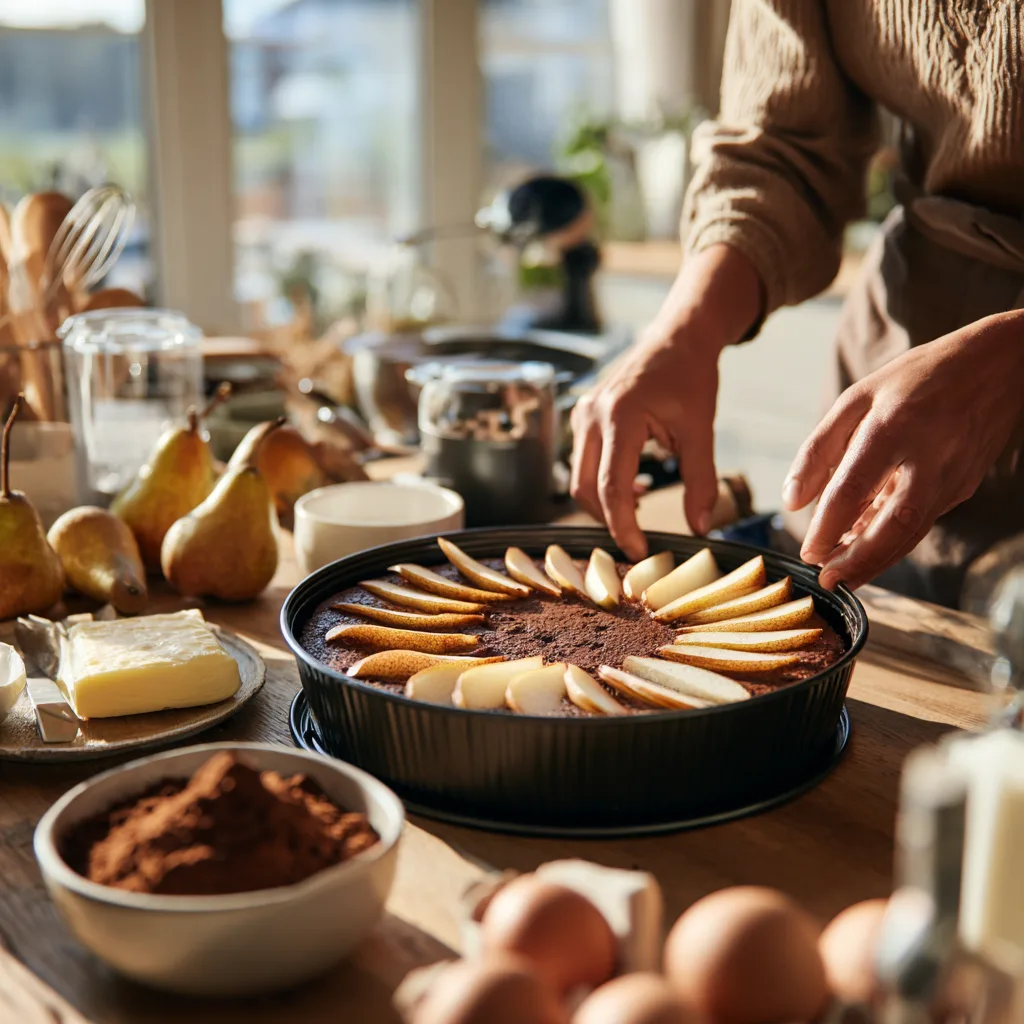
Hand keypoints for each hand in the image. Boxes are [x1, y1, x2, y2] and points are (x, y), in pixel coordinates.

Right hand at [571, 331, 720, 560]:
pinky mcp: (583, 416)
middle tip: (638, 540)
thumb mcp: (701, 430)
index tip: (639, 551)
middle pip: (586, 488)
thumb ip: (701, 481)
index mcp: (620, 416)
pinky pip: (583, 462)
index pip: (611, 487)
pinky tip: (633, 485)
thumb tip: (700, 528)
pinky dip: (603, 482)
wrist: (678, 337)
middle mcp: (592, 415)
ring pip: (581, 478)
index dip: (623, 526)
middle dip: (609, 519)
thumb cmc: (690, 377)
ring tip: (641, 508)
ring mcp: (582, 414)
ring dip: (606, 501)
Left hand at [784, 311, 1023, 589]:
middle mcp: (927, 456)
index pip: (853, 488)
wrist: (996, 366)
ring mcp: (951, 475)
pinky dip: (893, 541)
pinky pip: (922, 521)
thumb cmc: (915, 379)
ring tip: (841, 577)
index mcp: (893, 427)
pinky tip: (865, 548)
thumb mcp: (856, 399)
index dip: (828, 527)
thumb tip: (793, 502)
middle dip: (859, 560)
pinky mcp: (962, 486)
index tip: (807, 551)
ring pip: (912, 532)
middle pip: (894, 523)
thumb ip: (819, 450)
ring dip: (876, 561)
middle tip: (826, 580)